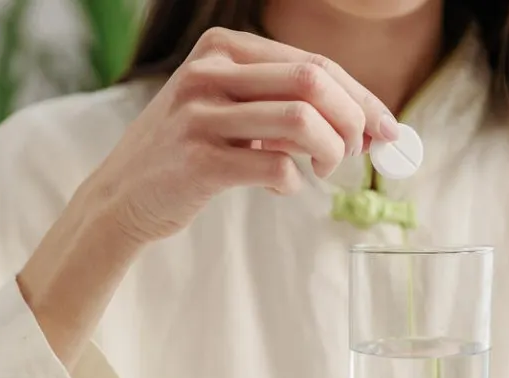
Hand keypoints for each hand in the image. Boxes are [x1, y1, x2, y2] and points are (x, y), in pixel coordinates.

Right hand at [79, 26, 398, 243]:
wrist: (120, 197)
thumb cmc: (186, 152)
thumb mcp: (225, 107)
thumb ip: (282, 103)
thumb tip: (365, 123)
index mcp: (221, 49)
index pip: (313, 63)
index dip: (361, 97)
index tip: (387, 128)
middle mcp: (208, 73)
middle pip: (313, 81)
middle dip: (353, 119)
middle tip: (359, 151)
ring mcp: (199, 115)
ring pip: (300, 119)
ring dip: (330, 150)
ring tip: (324, 168)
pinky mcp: (197, 161)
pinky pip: (274, 165)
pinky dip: (291, 180)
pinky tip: (279, 185)